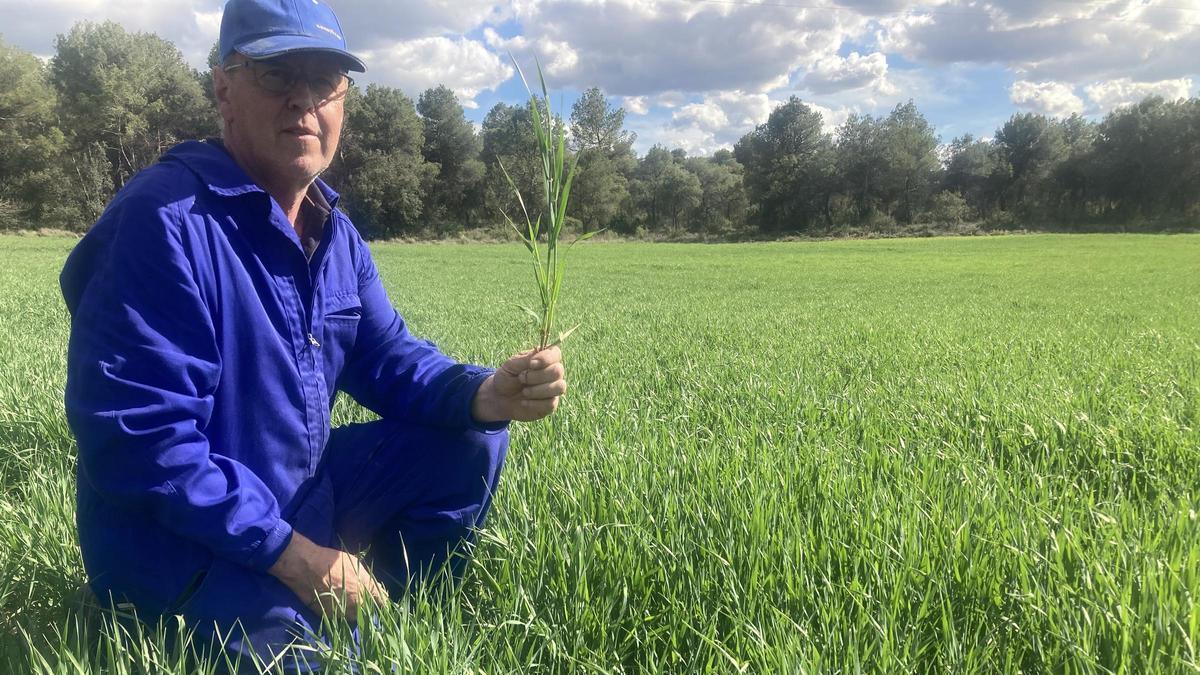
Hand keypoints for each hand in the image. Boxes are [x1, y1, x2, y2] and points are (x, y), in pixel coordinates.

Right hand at [268, 530, 386, 622]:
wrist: (306, 567)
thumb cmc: (331, 561)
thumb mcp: (354, 563)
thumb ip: (366, 578)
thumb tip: (373, 586)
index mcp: (366, 588)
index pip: (381, 600)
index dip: (382, 601)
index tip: (382, 601)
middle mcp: (357, 603)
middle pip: (369, 611)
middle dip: (368, 607)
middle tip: (363, 600)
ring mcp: (343, 611)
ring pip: (355, 617)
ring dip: (355, 612)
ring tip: (350, 603)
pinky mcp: (329, 616)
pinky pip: (340, 618)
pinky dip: (341, 613)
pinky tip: (337, 604)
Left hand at [471, 345, 566, 422]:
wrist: (501, 398)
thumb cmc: (507, 377)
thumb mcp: (511, 365)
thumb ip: (525, 360)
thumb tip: (536, 359)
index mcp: (544, 358)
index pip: (555, 353)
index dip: (546, 358)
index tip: (531, 364)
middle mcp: (553, 372)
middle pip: (558, 371)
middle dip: (538, 376)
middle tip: (521, 378)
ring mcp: (554, 388)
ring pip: (559, 387)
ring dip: (539, 390)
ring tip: (524, 392)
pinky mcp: (551, 404)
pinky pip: (551, 403)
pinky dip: (535, 403)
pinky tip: (524, 402)